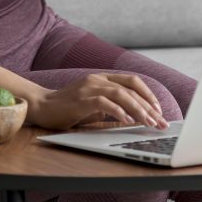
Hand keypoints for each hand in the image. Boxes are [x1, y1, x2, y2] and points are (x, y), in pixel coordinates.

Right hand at [28, 73, 169, 129]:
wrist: (42, 106)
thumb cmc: (68, 108)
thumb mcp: (94, 105)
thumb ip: (111, 106)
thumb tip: (134, 117)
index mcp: (101, 78)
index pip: (132, 81)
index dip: (148, 94)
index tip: (158, 110)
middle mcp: (97, 79)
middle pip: (130, 88)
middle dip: (148, 106)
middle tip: (160, 122)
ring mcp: (88, 87)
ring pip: (121, 94)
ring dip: (138, 110)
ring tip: (148, 123)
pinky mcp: (81, 99)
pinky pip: (104, 103)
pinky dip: (118, 112)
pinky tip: (126, 122)